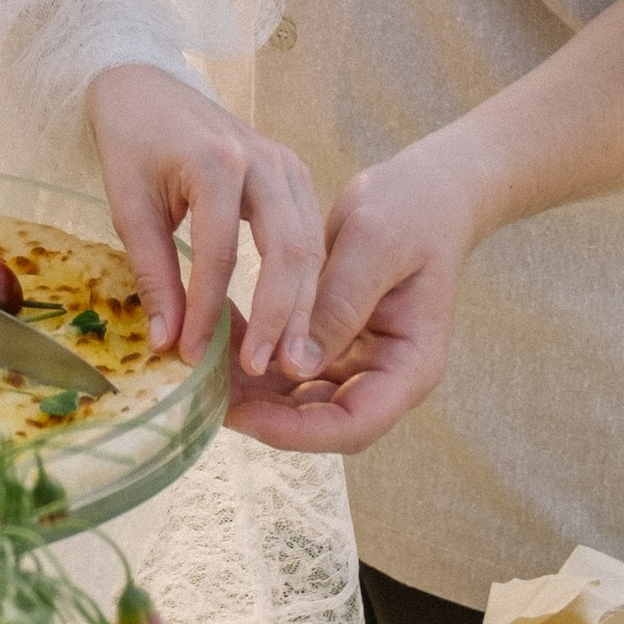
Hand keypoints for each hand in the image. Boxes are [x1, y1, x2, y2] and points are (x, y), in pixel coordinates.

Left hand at [84, 63, 324, 377]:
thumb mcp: (129, 207)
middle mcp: (262, 160)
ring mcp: (286, 163)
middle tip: (265, 370)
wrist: (148, 88)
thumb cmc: (132, 143)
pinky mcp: (295, 172)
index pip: (220, 255)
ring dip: (301, 306)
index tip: (194, 358)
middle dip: (278, 317)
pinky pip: (311, 233)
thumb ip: (153, 274)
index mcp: (216, 162)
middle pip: (287, 250)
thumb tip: (166, 341)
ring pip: (309, 246)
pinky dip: (305, 280)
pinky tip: (293, 319)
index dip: (208, 313)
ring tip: (286, 359)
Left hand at [222, 139, 478, 455]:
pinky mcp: (335, 345)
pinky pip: (290, 366)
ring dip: (251, 389)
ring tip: (200, 363)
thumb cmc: (409, 210)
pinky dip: (255, 355)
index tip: (243, 415)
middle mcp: (385, 376)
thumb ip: (338, 305)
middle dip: (263, 414)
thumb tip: (296, 364)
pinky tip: (217, 333)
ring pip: (298, 400)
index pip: (355, 423)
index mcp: (412, 364)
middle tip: (203, 392)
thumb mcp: (373, 246)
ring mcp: (359, 363)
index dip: (298, 432)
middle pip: (321, 421)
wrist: (423, 190)